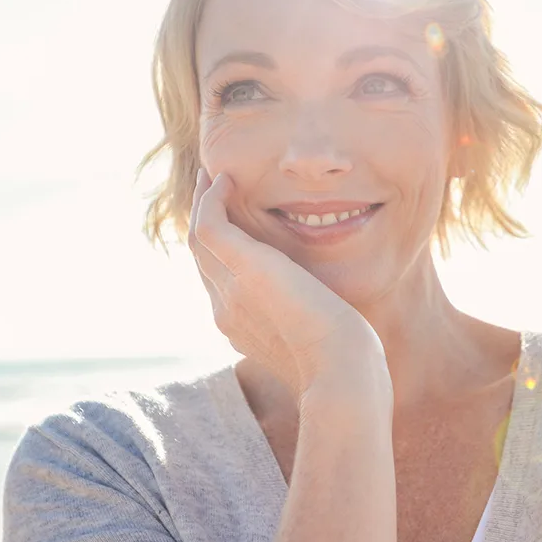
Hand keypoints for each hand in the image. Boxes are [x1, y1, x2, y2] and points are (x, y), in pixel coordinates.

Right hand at [188, 169, 386, 403]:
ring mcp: (229, 291)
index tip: (231, 219)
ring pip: (198, 237)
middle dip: (204, 219)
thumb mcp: (316, 335)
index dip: (220, 248)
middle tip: (212, 186)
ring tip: (213, 175)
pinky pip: (209, 224)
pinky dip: (212, 199)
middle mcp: (225, 309)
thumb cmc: (342, 357)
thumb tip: (318, 308)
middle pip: (201, 256)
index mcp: (239, 326)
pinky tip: (229, 180)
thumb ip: (305, 317)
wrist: (340, 367)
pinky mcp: (245, 268)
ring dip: (202, 201)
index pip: (217, 280)